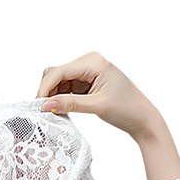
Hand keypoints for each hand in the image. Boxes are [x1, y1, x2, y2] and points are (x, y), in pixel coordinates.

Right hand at [36, 51, 162, 140]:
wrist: (142, 117)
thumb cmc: (127, 109)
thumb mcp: (97, 106)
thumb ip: (69, 104)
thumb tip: (45, 105)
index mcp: (94, 62)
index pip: (58, 71)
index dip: (44, 88)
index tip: (38, 106)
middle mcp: (89, 61)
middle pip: (55, 73)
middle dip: (47, 91)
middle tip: (45, 110)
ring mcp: (87, 70)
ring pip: (57, 80)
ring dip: (53, 95)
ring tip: (55, 112)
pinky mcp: (86, 80)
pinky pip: (65, 86)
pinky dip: (60, 97)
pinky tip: (62, 108)